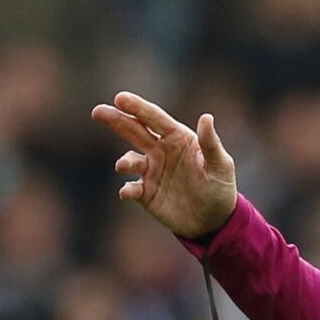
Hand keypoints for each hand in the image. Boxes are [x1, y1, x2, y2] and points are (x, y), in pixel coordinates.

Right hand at [91, 92, 237, 238]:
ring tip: (124, 165)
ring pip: (130, 159)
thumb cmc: (221, 188)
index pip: (155, 119)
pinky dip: (127, 189)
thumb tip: (206, 117)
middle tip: (98, 111)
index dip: (138, 108)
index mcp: (179, 138)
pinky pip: (131, 188)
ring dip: (125, 161)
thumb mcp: (221, 165)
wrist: (214, 221)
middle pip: (135, 131)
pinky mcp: (146, 193)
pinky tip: (129, 192)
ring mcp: (151, 171)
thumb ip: (211, 143)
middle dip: (117, 120)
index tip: (120, 98)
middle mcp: (161, 151)